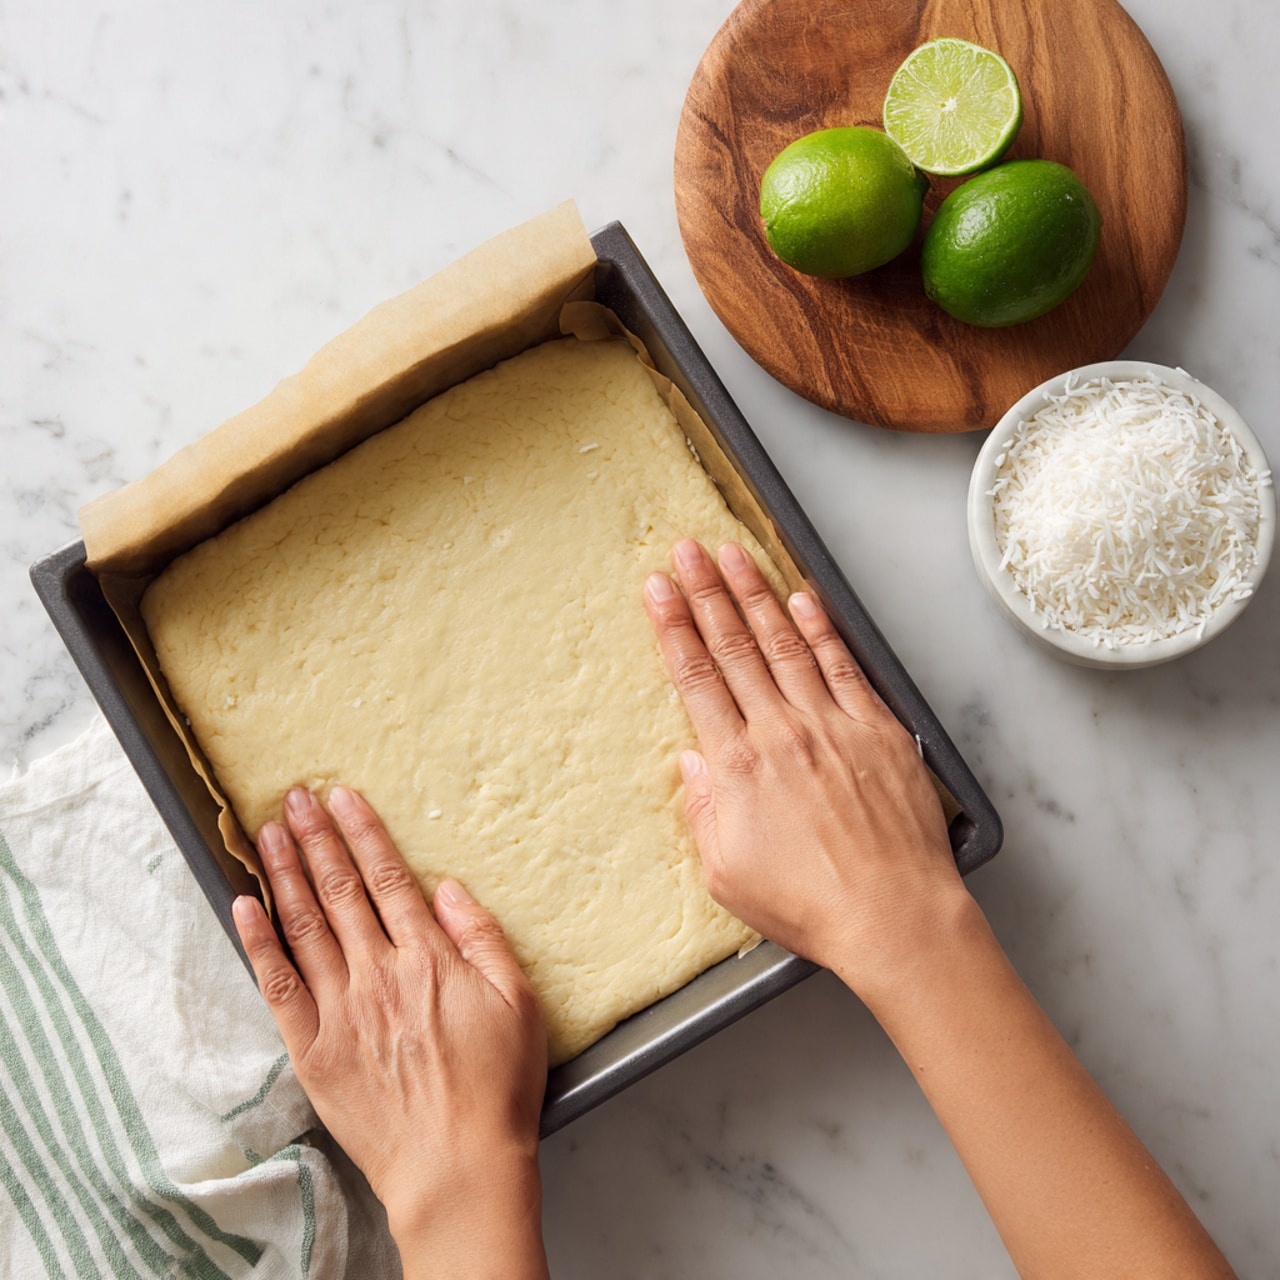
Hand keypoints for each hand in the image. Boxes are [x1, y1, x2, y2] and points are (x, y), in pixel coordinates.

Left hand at [232, 786, 548, 1279]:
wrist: (457, 1165)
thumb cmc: (496, 1085)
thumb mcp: (519, 1001)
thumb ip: (482, 937)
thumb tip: (447, 887)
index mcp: (427, 958)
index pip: (387, 879)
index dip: (362, 833)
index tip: (341, 797)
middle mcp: (378, 974)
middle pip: (339, 892)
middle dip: (315, 839)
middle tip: (293, 798)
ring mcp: (340, 1011)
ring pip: (304, 927)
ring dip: (284, 874)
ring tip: (268, 832)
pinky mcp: (313, 1050)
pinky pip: (278, 986)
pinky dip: (259, 943)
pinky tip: (243, 907)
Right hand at [643, 538, 968, 998]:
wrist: (893, 914)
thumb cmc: (807, 904)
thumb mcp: (725, 874)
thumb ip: (701, 812)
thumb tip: (691, 761)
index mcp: (737, 766)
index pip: (696, 679)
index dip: (673, 628)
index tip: (657, 589)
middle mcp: (781, 732)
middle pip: (735, 647)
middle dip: (706, 592)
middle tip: (686, 549)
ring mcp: (832, 724)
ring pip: (785, 644)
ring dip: (755, 594)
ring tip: (733, 553)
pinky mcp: (877, 730)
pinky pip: (843, 666)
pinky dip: (821, 629)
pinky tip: (801, 598)